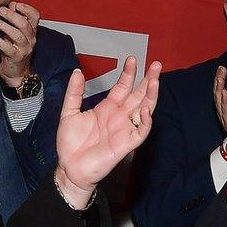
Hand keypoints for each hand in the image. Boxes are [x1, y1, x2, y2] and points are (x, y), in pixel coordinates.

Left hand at [0, 2, 39, 86]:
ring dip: (6, 27)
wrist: (16, 72)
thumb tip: (10, 5)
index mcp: (32, 31)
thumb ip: (13, 20)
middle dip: (12, 16)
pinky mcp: (16, 58)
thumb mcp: (14, 33)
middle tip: (1, 10)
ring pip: (18, 35)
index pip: (35, 17)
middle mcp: (31, 39)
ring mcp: (25, 49)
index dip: (27, 9)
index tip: (16, 4)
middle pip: (25, 25)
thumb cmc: (14, 49)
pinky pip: (8, 48)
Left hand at [54, 57, 161, 208]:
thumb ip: (74, 93)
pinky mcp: (126, 144)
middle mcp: (119, 116)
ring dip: (151, 96)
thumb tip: (77, 71)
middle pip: (138, 95)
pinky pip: (141, 131)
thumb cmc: (70, 143)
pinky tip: (145, 109)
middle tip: (157, 65)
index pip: (123, 87)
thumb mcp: (69, 113)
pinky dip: (145, 121)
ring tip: (155, 81)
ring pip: (144, 110)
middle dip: (148, 80)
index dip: (129, 74)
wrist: (69, 167)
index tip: (132, 59)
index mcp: (108, 107)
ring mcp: (125, 129)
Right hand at [214, 66, 226, 159]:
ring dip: (219, 88)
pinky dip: (224, 102)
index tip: (222, 68)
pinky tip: (224, 94)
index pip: (222, 88)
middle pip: (218, 92)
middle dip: (218, 80)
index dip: (221, 78)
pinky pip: (226, 111)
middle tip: (221, 69)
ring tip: (221, 78)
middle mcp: (225, 109)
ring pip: (220, 100)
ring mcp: (226, 116)